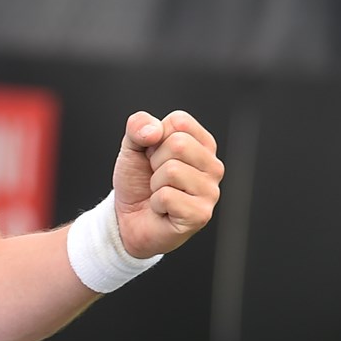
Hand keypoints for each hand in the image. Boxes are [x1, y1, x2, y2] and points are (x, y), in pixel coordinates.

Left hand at [112, 110, 223, 257]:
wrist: (128, 218)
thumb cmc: (138, 182)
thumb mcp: (132, 146)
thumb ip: (138, 126)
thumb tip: (154, 130)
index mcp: (202, 144)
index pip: (180, 122)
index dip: (155, 136)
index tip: (153, 154)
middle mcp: (213, 166)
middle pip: (178, 144)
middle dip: (154, 161)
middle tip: (155, 176)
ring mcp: (210, 191)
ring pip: (172, 170)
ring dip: (154, 183)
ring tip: (159, 192)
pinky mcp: (201, 214)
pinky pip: (168, 196)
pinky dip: (156, 202)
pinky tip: (162, 209)